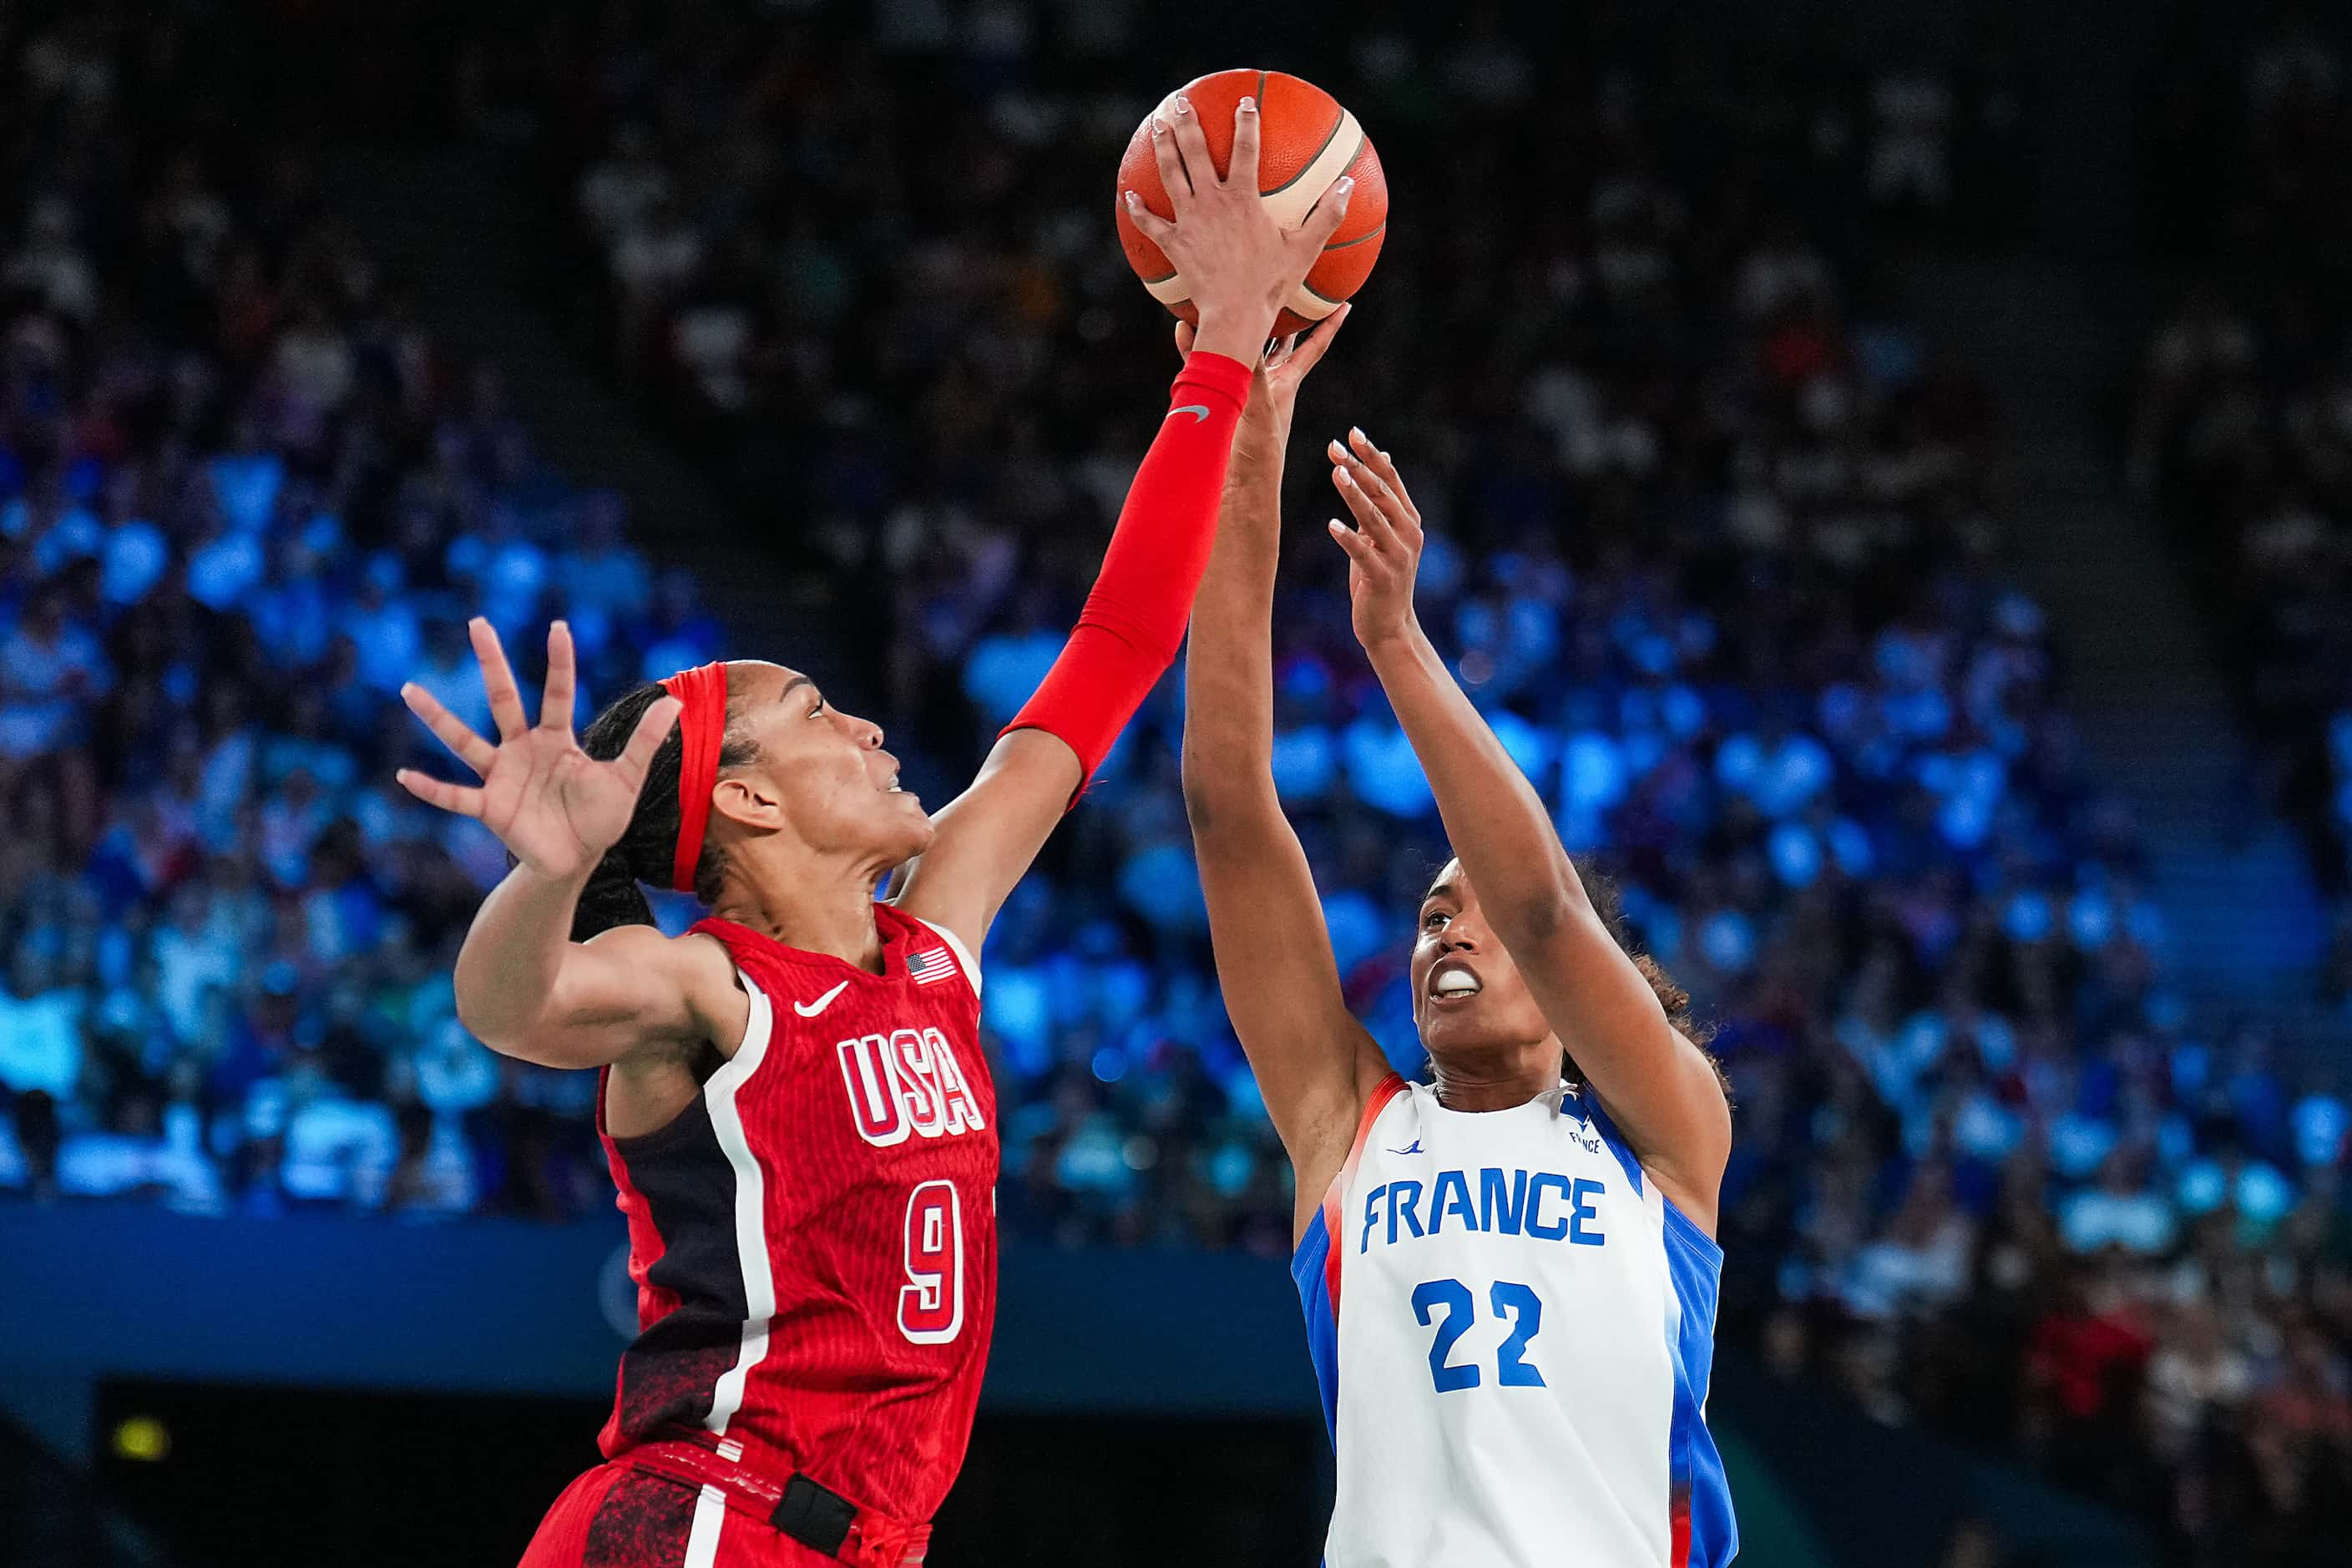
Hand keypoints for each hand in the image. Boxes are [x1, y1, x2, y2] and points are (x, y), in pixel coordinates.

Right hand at [396, 618, 679, 881]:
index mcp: (555, 739)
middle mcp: (523, 749)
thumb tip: (675, 702)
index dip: (560, 662)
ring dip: (438, 718)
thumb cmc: (599, 817)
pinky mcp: (490, 807)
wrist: (576, 860)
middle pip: (504, 699)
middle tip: (478, 623)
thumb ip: (645, 741)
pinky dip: (431, 788)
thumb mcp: (626, 778)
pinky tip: (405, 775)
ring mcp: (502, 776)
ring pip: (465, 740)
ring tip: (409, 689)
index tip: (559, 627)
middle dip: (492, 662)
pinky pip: (455, 796)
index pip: (557, 692)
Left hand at [1126, 93, 1353, 363]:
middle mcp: (1212, 202)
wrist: (1235, 314)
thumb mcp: (1305, 250)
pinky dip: (1139, 210)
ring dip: (1163, 148)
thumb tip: (1349, 185)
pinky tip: (1129, 197)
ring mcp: (1189, 221)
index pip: (1246, 149)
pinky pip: (1151, 223)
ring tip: (1158, 126)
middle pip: (1196, 152)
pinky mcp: (1174, 243)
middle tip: (1181, 102)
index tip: (1244, 102)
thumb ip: (1328, 215)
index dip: (1246, 122)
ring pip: (1171, 175)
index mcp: (1243, 199)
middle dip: (1188, 123)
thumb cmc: (1271, 284)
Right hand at [1177, 300, 1349, 469]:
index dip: (1330, 323)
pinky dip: (1195, 345)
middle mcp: (1266, 381)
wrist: (1236, 485)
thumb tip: (1242, 327)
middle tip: (1287, 283)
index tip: (1346, 301)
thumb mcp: (1259, 403)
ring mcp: (1241, 388)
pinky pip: (1207, 362)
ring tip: (1235, 294)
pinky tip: (1183, 327)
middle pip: (1279, 337)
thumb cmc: (1257, 451)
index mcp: (1286, 383)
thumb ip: (1250, 366)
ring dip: (1237, 323)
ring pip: (1242, 346)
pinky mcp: (1217, 396)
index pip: (1315, 346)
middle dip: (1283, 313)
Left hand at [1325, 428, 1424, 649]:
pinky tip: (1331, 524)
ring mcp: (1398, 555)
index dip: (1371, 455)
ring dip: (1354, 494)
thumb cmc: (1379, 577)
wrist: (1390, 626)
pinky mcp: (1382, 577)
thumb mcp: (1381, 534)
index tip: (1351, 433)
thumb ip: (1381, 500)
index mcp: (1408, 520)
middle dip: (1358, 467)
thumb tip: (1383, 457)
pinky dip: (1347, 537)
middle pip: (1382, 493)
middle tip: (1334, 447)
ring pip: (1374, 517)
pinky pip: (1362, 553)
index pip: (1390, 479)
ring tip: (1336, 472)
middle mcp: (1408, 534)